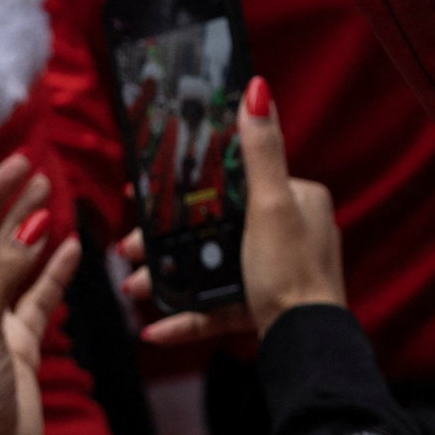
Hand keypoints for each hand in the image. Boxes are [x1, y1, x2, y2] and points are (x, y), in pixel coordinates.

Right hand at [130, 75, 345, 344]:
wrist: (303, 345)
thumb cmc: (292, 273)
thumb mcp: (271, 205)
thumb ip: (260, 151)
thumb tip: (258, 90)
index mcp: (298, 199)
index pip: (234, 179)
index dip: (187, 185)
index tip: (145, 193)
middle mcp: (291, 230)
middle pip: (213, 226)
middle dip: (165, 241)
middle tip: (131, 247)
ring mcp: (276, 270)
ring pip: (209, 266)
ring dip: (167, 279)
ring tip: (133, 286)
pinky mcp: (264, 306)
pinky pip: (217, 307)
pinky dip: (186, 316)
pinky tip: (155, 330)